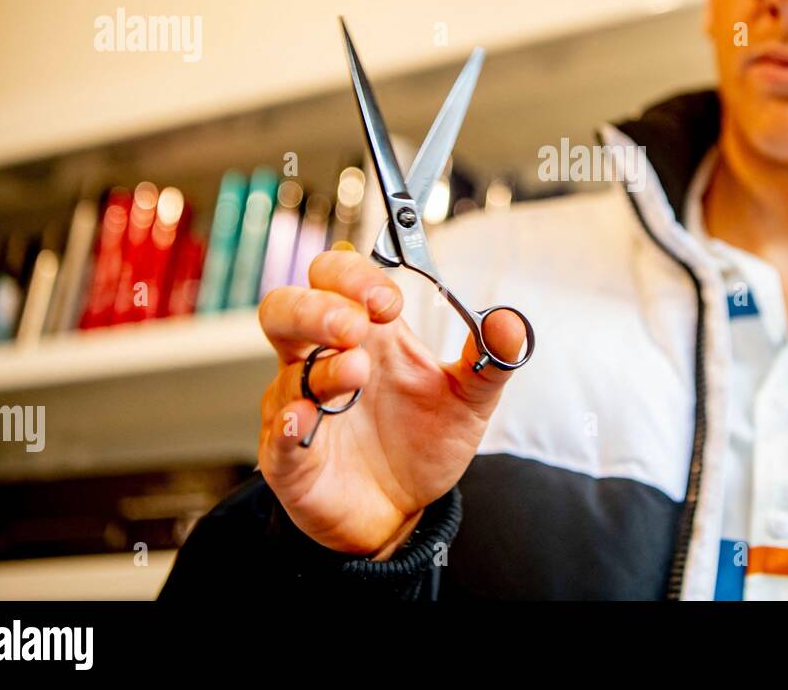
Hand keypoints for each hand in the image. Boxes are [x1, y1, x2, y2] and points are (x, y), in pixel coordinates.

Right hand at [256, 250, 526, 555]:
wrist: (403, 511)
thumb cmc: (424, 440)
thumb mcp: (468, 398)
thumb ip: (490, 358)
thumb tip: (510, 321)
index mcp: (365, 335)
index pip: (335, 278)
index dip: (354, 276)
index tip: (391, 300)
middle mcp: (322, 361)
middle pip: (287, 308)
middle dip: (318, 308)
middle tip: (357, 324)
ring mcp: (299, 406)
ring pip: (286, 370)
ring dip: (320, 367)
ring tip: (357, 373)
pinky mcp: (291, 458)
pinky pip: (277, 436)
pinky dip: (287, 425)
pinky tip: (304, 420)